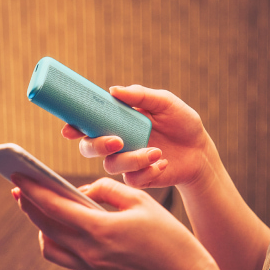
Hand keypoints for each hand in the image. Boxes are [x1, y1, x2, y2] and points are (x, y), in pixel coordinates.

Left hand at [11, 174, 214, 269]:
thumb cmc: (166, 234)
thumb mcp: (139, 200)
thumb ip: (105, 190)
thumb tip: (80, 191)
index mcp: (100, 230)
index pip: (53, 206)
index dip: (32, 189)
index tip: (18, 175)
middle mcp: (89, 253)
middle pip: (44, 227)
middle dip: (29, 206)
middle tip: (21, 189)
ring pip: (49, 249)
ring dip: (41, 228)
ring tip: (42, 210)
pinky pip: (67, 260)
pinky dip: (60, 242)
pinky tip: (64, 229)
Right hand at [62, 85, 214, 189]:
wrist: (200, 151)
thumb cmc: (182, 123)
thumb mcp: (165, 103)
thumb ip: (141, 96)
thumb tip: (114, 90)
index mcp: (118, 122)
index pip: (88, 123)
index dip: (73, 127)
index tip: (69, 129)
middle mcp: (117, 142)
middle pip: (89, 148)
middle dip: (97, 146)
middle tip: (118, 142)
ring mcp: (125, 162)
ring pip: (111, 165)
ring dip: (132, 159)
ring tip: (155, 152)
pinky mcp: (138, 178)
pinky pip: (131, 179)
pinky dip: (148, 171)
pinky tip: (163, 163)